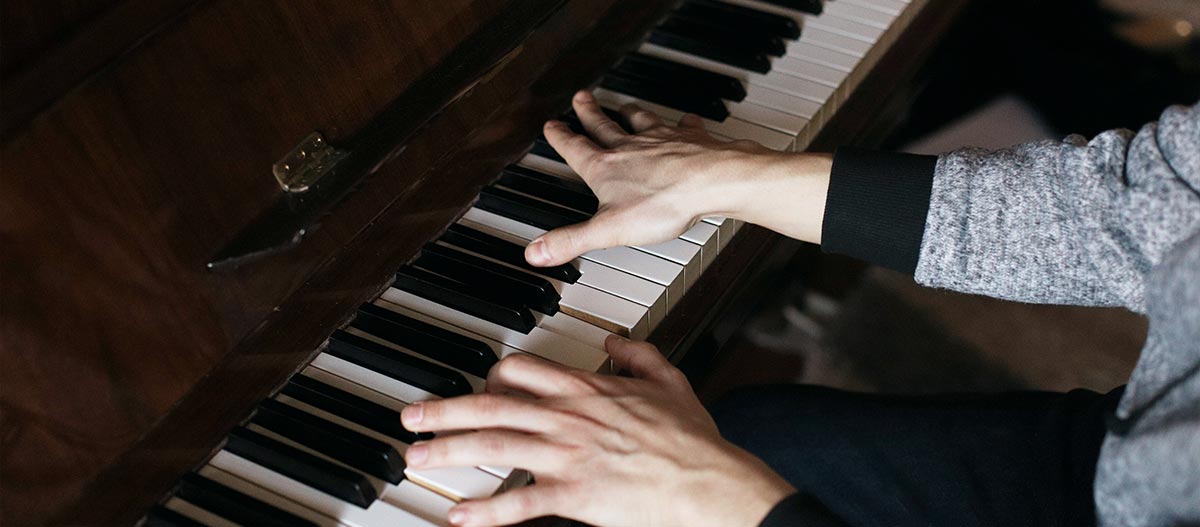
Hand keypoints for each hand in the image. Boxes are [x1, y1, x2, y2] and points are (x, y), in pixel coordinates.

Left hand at [400, 336, 795, 526]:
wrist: (709, 483)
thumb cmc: (693, 441)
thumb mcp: (669, 381)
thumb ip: (638, 354)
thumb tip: (616, 339)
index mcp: (587, 390)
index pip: (524, 372)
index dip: (492, 378)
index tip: (477, 387)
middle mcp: (568, 418)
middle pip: (492, 406)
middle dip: (445, 410)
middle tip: (410, 417)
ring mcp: (567, 456)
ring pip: (494, 446)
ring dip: (448, 449)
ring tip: (416, 457)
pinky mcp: (573, 496)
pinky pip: (520, 503)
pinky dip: (485, 511)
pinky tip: (458, 515)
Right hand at [526, 90, 832, 266]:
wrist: (712, 182)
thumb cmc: (664, 203)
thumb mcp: (608, 230)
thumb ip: (571, 239)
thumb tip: (536, 251)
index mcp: (606, 167)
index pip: (576, 148)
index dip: (561, 137)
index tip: (553, 125)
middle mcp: (631, 147)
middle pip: (604, 125)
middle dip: (590, 112)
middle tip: (582, 98)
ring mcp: (662, 139)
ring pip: (640, 120)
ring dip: (630, 112)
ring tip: (625, 105)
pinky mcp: (691, 139)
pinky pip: (684, 125)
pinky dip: (683, 122)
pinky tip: (685, 119)